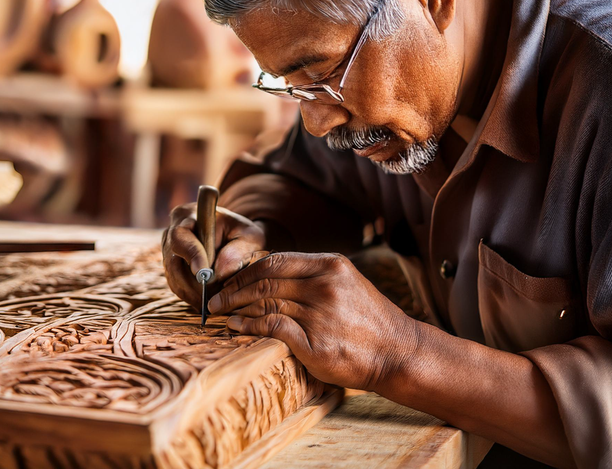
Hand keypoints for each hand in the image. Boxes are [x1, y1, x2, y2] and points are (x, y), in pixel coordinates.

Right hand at [161, 203, 265, 308]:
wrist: (235, 236)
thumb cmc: (242, 233)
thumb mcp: (250, 236)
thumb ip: (239, 250)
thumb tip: (218, 272)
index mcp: (188, 215)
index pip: (180, 236)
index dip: (191, 255)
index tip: (204, 273)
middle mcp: (172, 232)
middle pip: (173, 262)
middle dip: (194, 282)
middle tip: (214, 295)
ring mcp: (169, 251)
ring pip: (174, 278)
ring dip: (193, 293)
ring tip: (213, 301)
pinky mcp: (172, 268)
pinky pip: (177, 286)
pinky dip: (191, 296)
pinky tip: (206, 302)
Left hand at [207, 252, 419, 390]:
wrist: (397, 352)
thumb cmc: (367, 318)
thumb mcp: (345, 283)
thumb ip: (310, 275)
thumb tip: (267, 274)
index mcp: (331, 266)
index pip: (276, 260)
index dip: (245, 270)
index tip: (229, 279)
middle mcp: (324, 286)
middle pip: (265, 281)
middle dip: (233, 290)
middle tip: (214, 299)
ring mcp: (320, 315)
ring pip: (265, 303)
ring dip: (236, 309)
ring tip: (221, 314)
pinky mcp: (315, 344)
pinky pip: (271, 328)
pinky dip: (248, 327)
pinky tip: (236, 328)